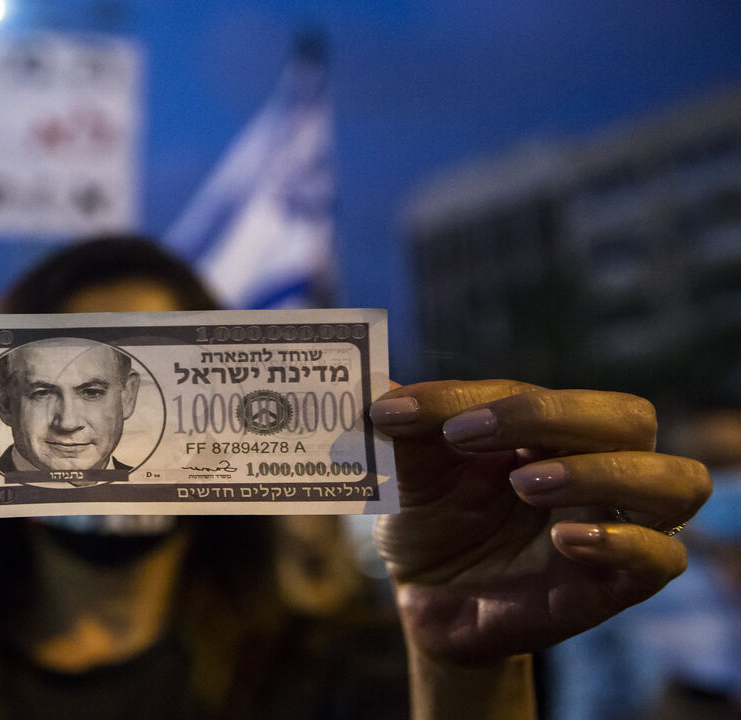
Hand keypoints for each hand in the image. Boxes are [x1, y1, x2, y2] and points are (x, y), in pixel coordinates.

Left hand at [370, 380, 710, 662]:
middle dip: (551, 415)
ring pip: (672, 481)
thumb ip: (404, 432)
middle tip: (467, 434)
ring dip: (602, 473)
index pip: (534, 394)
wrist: (430, 602)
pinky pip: (661, 558)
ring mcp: (614, 523)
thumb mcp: (409, 477)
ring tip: (525, 485)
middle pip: (626, 418)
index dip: (470, 397)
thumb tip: (377, 385)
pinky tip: (564, 540)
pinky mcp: (617, 584)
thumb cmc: (431, 524)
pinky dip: (624, 543)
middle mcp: (596, 466)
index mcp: (548, 429)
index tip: (401, 412)